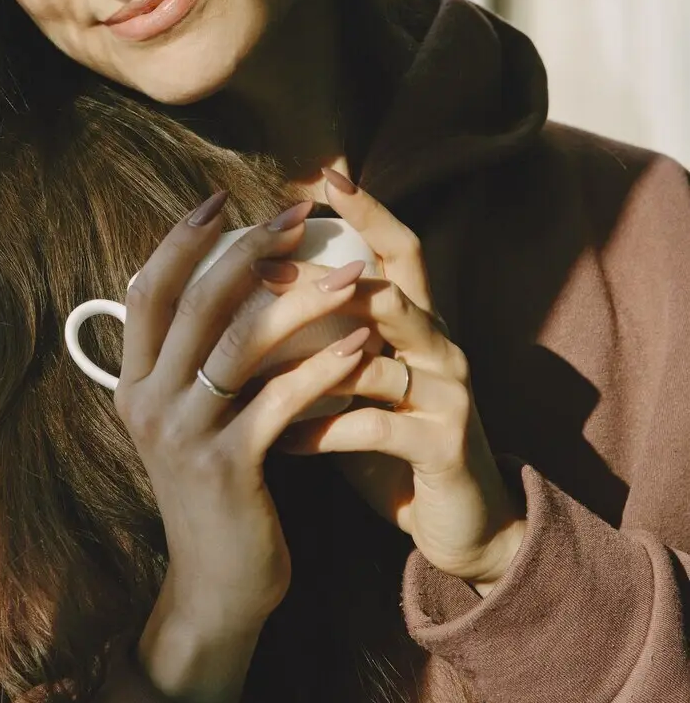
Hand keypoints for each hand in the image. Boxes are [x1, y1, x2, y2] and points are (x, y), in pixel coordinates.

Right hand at [117, 191, 375, 702]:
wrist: (218, 588)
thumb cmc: (217, 493)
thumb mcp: (188, 421)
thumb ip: (190, 359)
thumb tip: (212, 280)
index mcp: (131, 382)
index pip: (147, 287)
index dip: (183, 238)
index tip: (225, 197)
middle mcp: (146, 402)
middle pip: (194, 300)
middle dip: (248, 248)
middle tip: (296, 214)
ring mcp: (182, 435)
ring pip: (240, 341)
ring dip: (299, 298)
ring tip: (349, 272)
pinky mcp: (227, 468)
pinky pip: (280, 399)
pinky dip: (324, 364)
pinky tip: (361, 340)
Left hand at [274, 165, 525, 594]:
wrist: (460, 527)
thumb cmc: (390, 447)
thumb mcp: (355, 384)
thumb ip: (319, 339)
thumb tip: (243, 288)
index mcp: (419, 324)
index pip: (400, 248)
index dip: (368, 210)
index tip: (320, 175)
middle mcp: (441, 347)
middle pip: (393, 289)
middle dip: (326, 278)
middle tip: (264, 267)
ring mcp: (449, 395)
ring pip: (376, 359)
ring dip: (310, 363)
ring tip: (251, 364)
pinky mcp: (445, 447)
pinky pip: (374, 428)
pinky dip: (321, 431)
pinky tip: (280, 441)